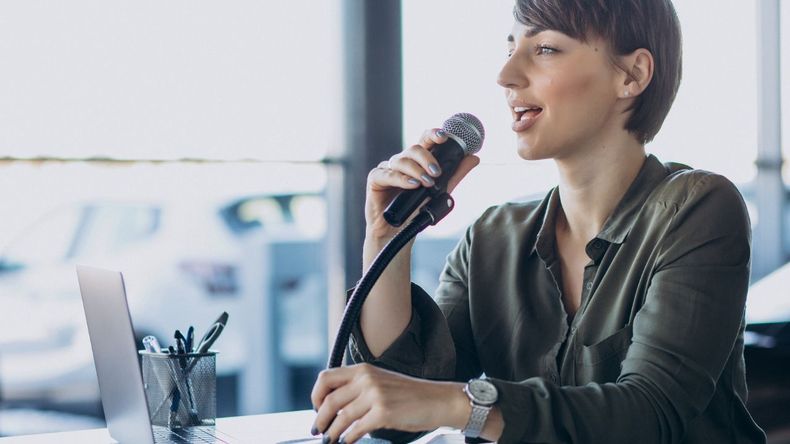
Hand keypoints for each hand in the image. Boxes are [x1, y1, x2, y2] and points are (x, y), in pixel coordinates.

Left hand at [310, 363, 469, 443]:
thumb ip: (358, 388)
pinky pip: (356, 429)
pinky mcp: (383, 413)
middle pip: (329, 400)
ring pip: (341, 417)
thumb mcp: (381, 382)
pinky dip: (348, 438)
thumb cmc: (409, 395)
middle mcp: (367, 379)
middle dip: (319, 419)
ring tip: (330, 440)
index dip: (315, 396)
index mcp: (363, 369)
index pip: (326, 378)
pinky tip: (348, 441)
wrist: (437, 400)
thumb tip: (333, 406)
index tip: (316, 409)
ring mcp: (375, 395)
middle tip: (317, 430)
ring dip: (331, 432)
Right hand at [365, 128, 479, 238]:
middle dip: (427, 158)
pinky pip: (387, 174)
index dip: (434, 134)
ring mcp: (388, 169)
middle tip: (437, 173)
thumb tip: (475, 157)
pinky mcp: (375, 180)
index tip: (445, 136)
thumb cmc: (416, 210)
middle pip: (414, 148)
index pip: (425, 140)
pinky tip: (412, 185)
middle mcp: (402, 161)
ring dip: (416, 170)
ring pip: (401, 159)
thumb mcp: (440, 191)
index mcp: (417, 160)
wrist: (398, 232)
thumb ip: (455, 174)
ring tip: (426, 183)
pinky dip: (401, 179)